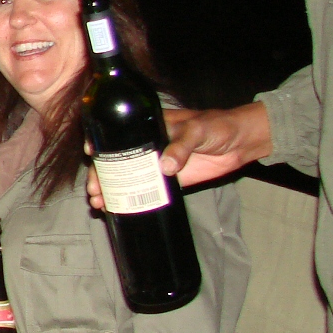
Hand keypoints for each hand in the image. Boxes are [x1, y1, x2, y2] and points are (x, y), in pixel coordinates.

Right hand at [85, 103, 271, 208]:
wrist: (240, 143)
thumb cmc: (216, 126)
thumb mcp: (196, 130)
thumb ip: (181, 146)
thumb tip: (164, 167)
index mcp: (148, 126)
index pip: (119, 133)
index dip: (102, 143)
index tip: (92, 154)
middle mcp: (147, 145)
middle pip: (116, 160)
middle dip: (101, 174)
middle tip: (94, 189)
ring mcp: (157, 164)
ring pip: (127, 177)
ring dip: (111, 189)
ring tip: (99, 202)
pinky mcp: (169, 181)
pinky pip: (146, 190)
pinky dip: (131, 199)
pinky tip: (116, 207)